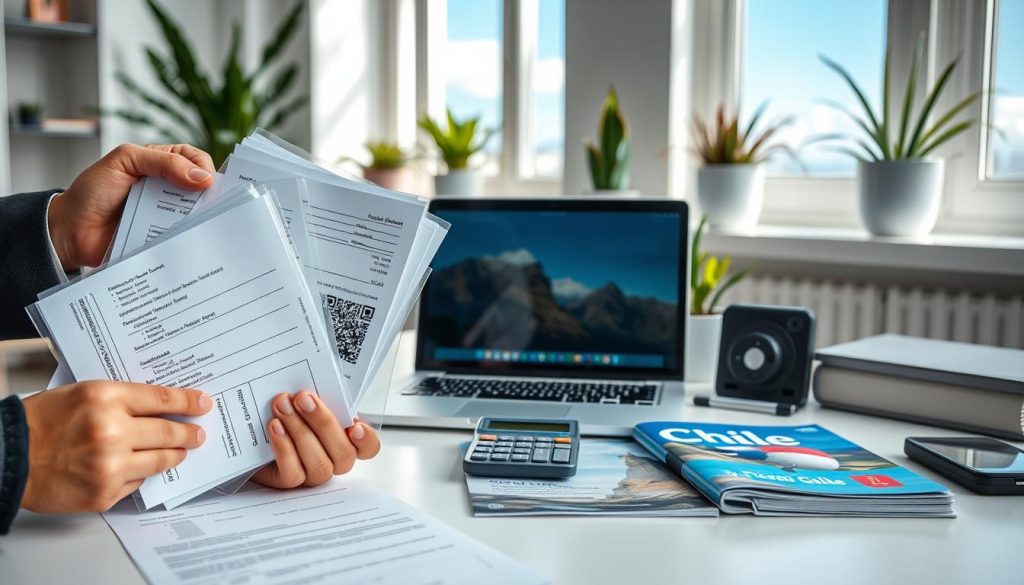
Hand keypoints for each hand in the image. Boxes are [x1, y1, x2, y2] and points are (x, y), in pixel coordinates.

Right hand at [20, 381, 212, 512]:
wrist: (9, 456)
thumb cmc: (42, 422)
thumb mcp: (84, 393)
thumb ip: (123, 399)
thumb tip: (161, 406)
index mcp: (105, 398)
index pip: (162, 399)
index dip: (189, 402)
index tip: (203, 404)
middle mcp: (111, 431)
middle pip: (168, 432)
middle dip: (188, 433)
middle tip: (198, 434)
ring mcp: (110, 465)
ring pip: (160, 461)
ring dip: (173, 455)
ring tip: (179, 451)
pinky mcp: (105, 493)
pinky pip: (137, 483)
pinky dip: (138, 475)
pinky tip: (135, 468)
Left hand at [47, 143, 214, 271]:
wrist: (70, 230)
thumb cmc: (92, 191)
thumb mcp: (125, 161)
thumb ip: (162, 163)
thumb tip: (202, 177)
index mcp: (159, 163)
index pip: (194, 159)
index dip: (204, 167)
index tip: (207, 182)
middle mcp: (167, 188)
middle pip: (201, 188)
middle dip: (210, 195)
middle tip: (211, 205)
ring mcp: (166, 214)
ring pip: (195, 214)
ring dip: (200, 218)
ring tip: (201, 223)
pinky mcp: (163, 237)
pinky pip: (183, 237)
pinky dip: (189, 238)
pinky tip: (191, 239)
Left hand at [252, 392, 380, 488]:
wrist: (253, 431)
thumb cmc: (287, 410)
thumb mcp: (306, 399)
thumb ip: (318, 395)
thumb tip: (315, 381)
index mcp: (345, 437)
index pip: (368, 448)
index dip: (366, 440)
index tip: (356, 426)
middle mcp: (333, 460)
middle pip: (343, 453)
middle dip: (322, 422)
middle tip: (302, 398)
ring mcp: (312, 473)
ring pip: (319, 464)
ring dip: (300, 431)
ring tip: (282, 406)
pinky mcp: (288, 481)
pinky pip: (293, 473)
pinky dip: (284, 448)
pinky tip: (275, 427)